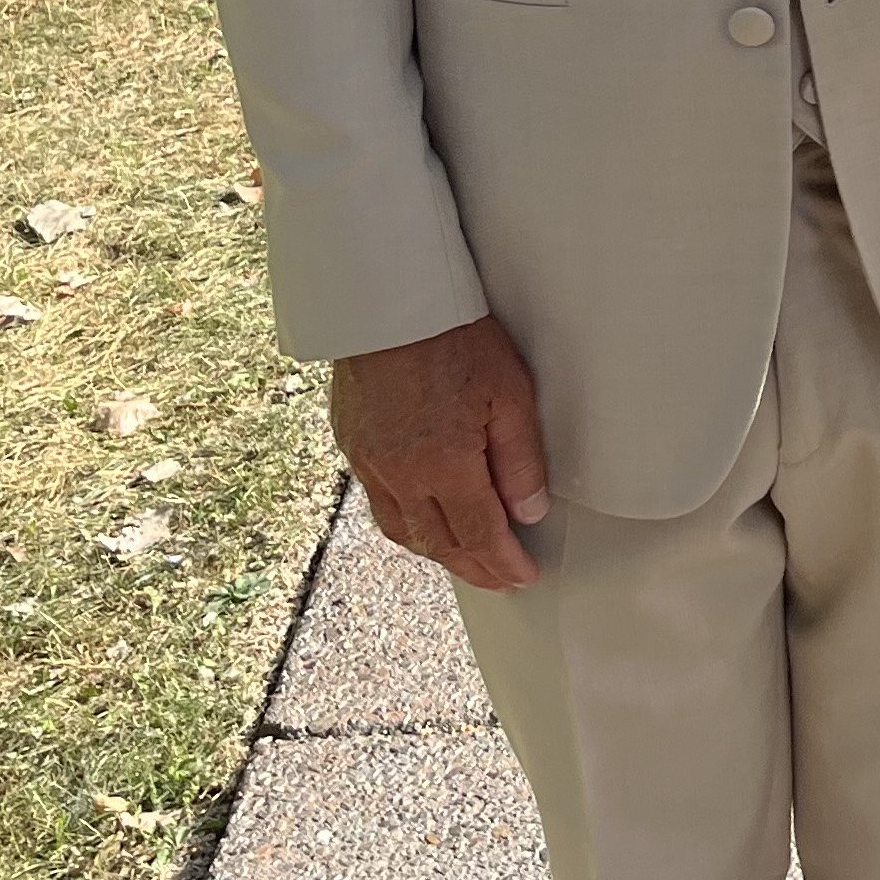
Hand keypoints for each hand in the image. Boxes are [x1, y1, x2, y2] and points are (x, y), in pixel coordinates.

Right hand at [330, 313, 550, 590]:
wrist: (387, 301)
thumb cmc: (453, 337)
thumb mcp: (509, 394)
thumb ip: (520, 460)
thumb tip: (528, 512)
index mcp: (445, 465)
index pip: (480, 534)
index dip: (503, 563)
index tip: (523, 576)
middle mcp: (401, 475)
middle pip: (440, 543)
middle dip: (474, 567)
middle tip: (499, 578)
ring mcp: (370, 462)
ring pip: (404, 531)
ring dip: (438, 552)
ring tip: (464, 559)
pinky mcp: (351, 445)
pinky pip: (378, 504)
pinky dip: (406, 525)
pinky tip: (422, 521)